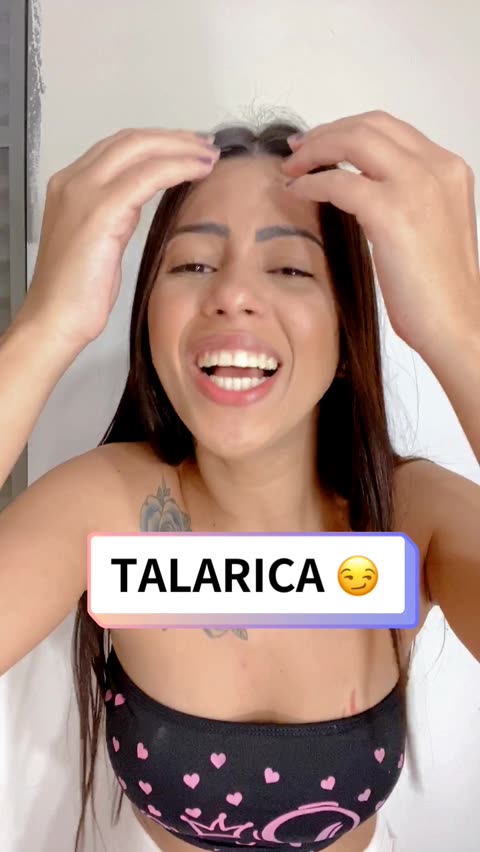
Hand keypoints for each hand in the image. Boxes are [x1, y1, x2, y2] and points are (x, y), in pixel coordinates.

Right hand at [22, 128, 219, 351]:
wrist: (56, 318)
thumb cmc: (78, 293)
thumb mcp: (100, 241)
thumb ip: (116, 215)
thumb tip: (140, 201)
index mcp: (71, 186)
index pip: (118, 148)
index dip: (157, 143)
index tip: (189, 148)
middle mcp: (73, 180)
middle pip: (131, 140)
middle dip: (174, 138)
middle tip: (207, 145)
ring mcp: (84, 191)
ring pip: (140, 150)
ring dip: (181, 148)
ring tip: (210, 155)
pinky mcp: (101, 210)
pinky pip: (147, 175)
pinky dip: (177, 167)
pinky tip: (198, 171)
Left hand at [282, 110, 479, 353]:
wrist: (456, 323)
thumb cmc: (440, 290)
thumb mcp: (429, 227)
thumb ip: (405, 199)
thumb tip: (363, 191)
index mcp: (448, 170)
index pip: (390, 128)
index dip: (348, 130)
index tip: (321, 144)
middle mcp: (436, 168)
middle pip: (369, 125)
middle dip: (326, 134)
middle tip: (297, 152)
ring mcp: (415, 187)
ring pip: (353, 141)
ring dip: (314, 151)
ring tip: (291, 170)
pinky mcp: (391, 213)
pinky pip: (338, 181)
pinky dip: (311, 183)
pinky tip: (297, 193)